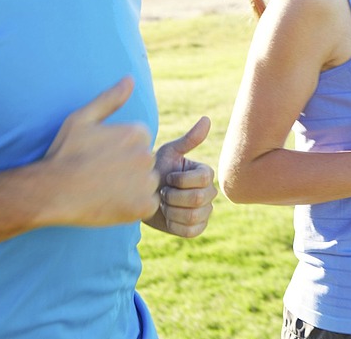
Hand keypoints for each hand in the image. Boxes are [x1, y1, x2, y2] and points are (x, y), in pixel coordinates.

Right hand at [41, 77, 159, 225]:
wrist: (52, 191)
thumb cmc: (64, 153)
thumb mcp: (82, 118)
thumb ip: (110, 98)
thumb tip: (130, 78)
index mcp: (137, 132)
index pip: (140, 140)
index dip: (120, 150)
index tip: (101, 157)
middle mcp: (147, 154)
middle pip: (145, 161)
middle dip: (129, 168)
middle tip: (102, 175)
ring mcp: (147, 182)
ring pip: (148, 183)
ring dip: (134, 188)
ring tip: (106, 189)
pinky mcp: (144, 206)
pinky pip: (148, 204)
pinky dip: (134, 206)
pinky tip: (113, 203)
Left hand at [144, 117, 216, 237]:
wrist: (140, 195)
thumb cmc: (154, 169)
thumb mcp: (168, 153)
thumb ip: (189, 139)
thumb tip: (207, 119)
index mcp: (206, 174)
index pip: (203, 180)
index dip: (180, 180)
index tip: (166, 177)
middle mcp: (210, 193)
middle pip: (198, 199)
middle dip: (173, 197)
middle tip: (161, 193)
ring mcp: (206, 212)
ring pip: (194, 216)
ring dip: (172, 211)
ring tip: (162, 204)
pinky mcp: (197, 229)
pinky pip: (190, 231)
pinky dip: (174, 225)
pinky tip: (166, 217)